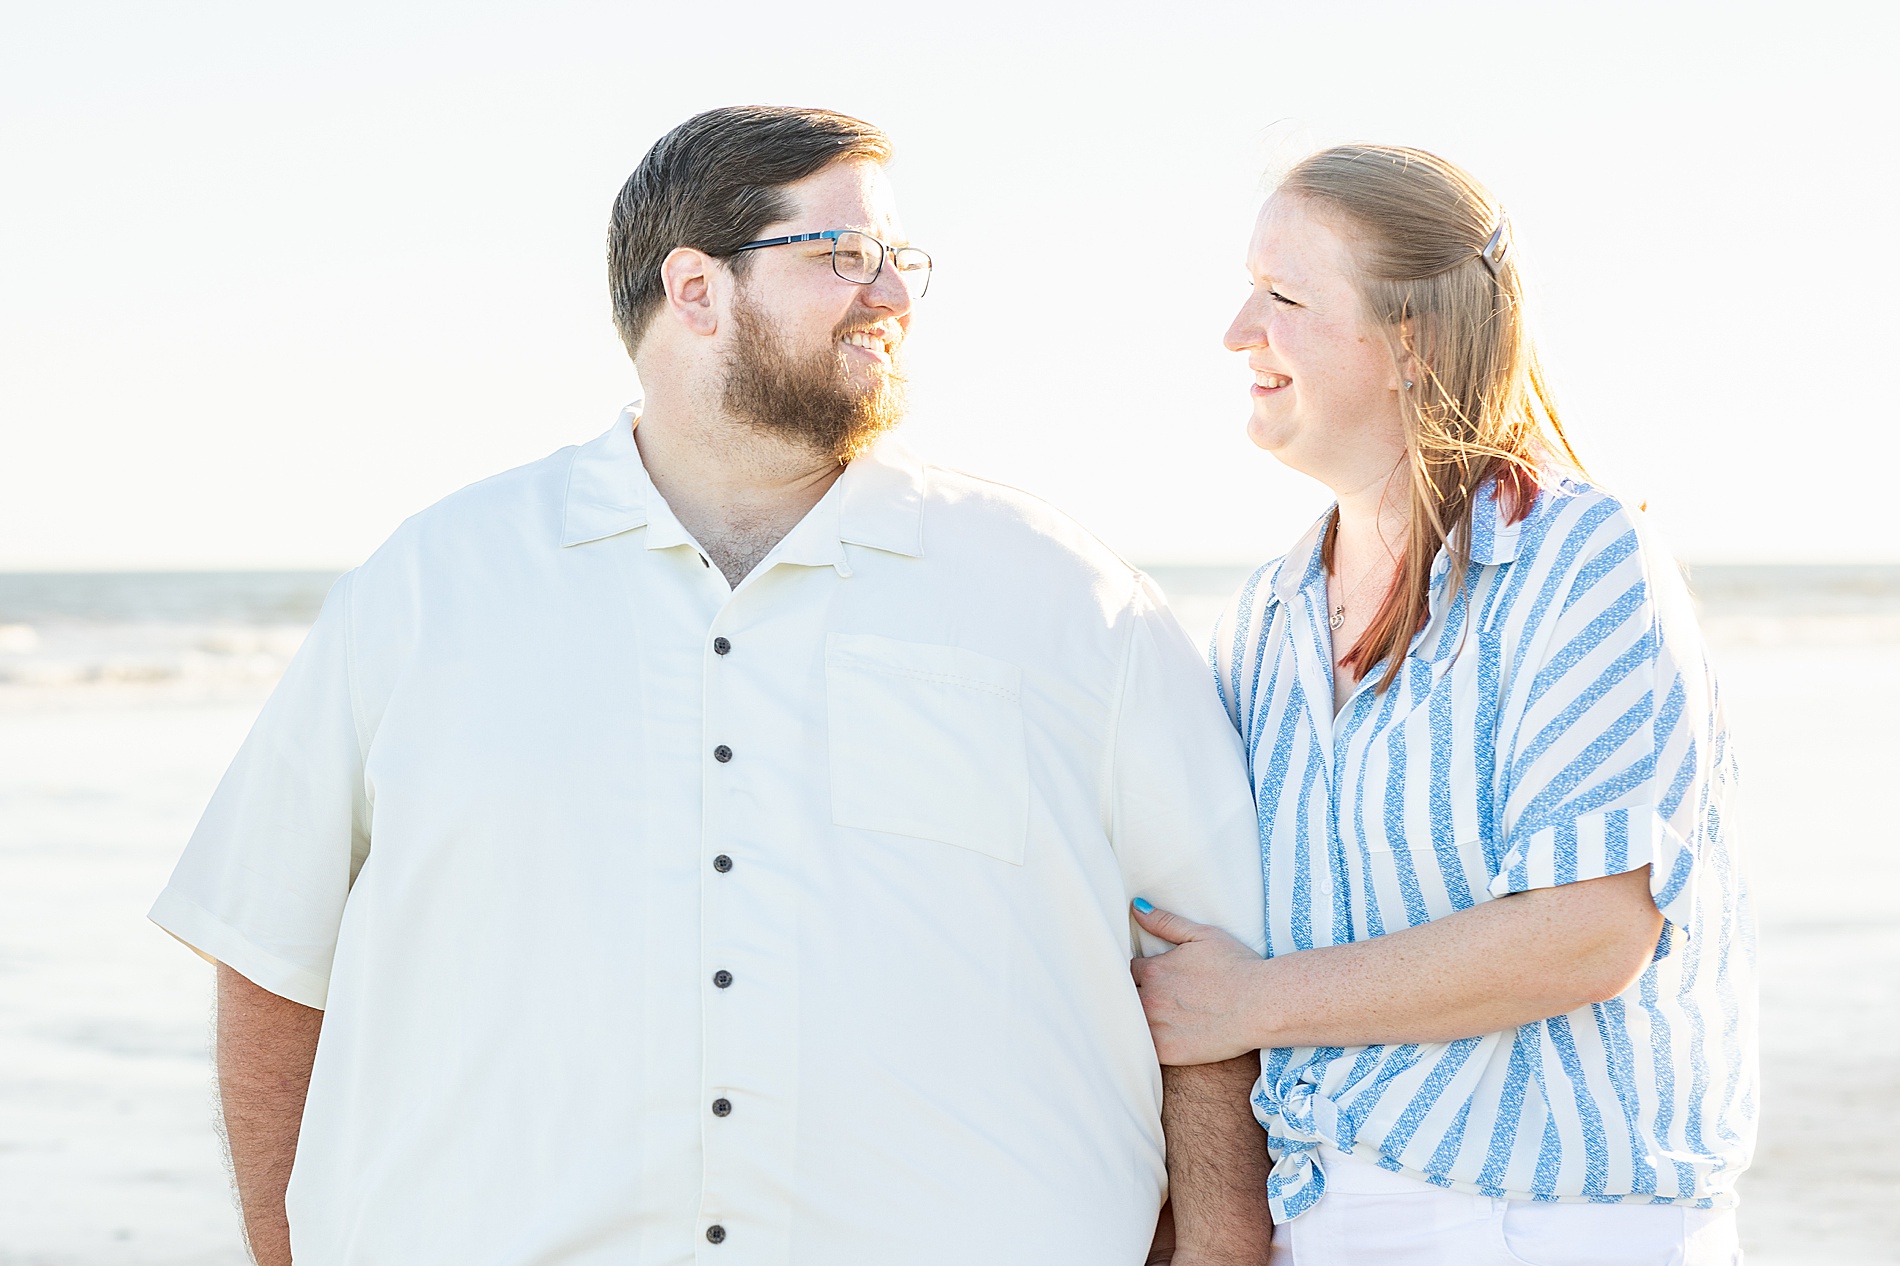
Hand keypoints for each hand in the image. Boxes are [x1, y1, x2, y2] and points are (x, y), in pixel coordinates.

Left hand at [1130, 900, 1267, 1064]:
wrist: (1262, 1005)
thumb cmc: (1237, 967)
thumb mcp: (1202, 935)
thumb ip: (1165, 922)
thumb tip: (1135, 908)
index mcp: (1154, 970)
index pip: (1128, 971)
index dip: (1137, 974)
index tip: (1147, 978)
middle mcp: (1150, 998)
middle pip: (1125, 997)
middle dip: (1132, 995)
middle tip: (1148, 998)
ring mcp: (1157, 1027)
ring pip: (1130, 1023)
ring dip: (1134, 1019)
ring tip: (1149, 1018)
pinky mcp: (1167, 1052)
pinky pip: (1142, 1050)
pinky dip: (1143, 1044)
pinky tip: (1153, 1039)